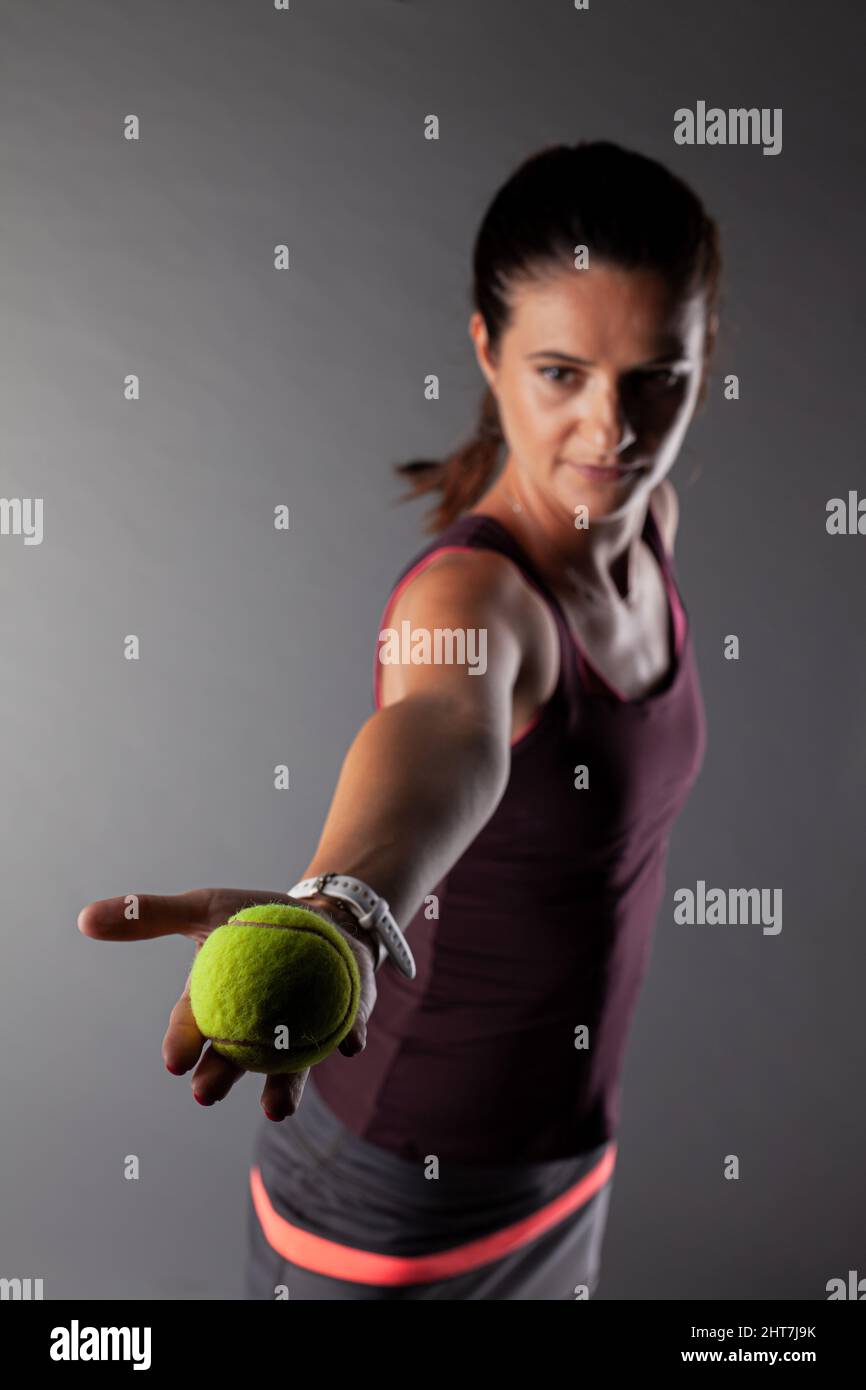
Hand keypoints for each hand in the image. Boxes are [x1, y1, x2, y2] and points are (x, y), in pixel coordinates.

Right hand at [77, 888, 377, 1120]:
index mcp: (217, 1007)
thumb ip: (151, 915)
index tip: (174, 1061)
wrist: (325, 916)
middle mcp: (255, 1032)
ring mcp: (300, 1033)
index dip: (182, 1044)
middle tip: (206, 1093)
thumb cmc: (256, 917)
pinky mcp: (342, 1026)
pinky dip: (347, 1039)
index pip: (194, 1025)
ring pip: (287, 1068)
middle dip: (219, 1078)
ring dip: (281, 1089)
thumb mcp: (206, 907)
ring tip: (275, 1110)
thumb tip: (83, 920)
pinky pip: (345, 1035)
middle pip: (234, 1059)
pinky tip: (349, 1045)